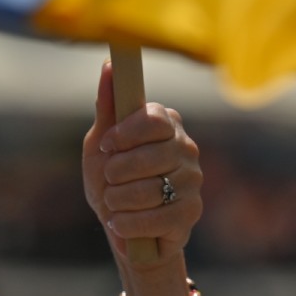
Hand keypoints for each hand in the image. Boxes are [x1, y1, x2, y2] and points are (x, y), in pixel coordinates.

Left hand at [82, 60, 202, 270]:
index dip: (126, 133)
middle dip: (116, 174)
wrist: (122, 229)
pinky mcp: (192, 211)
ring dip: (118, 201)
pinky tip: (120, 224)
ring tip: (114, 204)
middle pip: (149, 156)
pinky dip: (128, 224)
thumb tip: (109, 65)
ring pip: (150, 190)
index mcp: (166, 124)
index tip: (107, 145)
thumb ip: (107, 108)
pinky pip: (156, 218)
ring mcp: (193, 180)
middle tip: (109, 181)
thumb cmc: (112, 182)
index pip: (154, 119)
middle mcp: (186, 148)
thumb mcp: (102, 145)